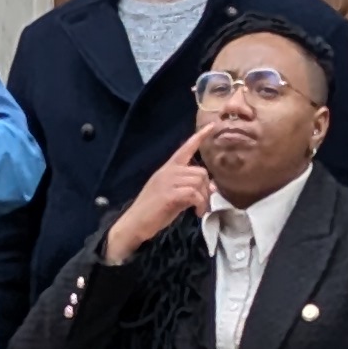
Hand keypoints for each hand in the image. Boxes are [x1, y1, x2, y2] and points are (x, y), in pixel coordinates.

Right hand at [103, 125, 217, 263]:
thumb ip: (188, 187)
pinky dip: (200, 204)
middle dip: (206, 188)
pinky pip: (195, 194)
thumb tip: (211, 187)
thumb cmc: (152, 210)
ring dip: (204, 199)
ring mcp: (168, 182)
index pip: (185, 148)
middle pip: (200, 171)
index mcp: (167, 168)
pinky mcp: (170, 195)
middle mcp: (168, 171)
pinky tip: (196, 213)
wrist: (134, 223)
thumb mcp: (170, 193)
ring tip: (198, 210)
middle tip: (202, 203)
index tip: (213, 125)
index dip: (200, 137)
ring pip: (199, 182)